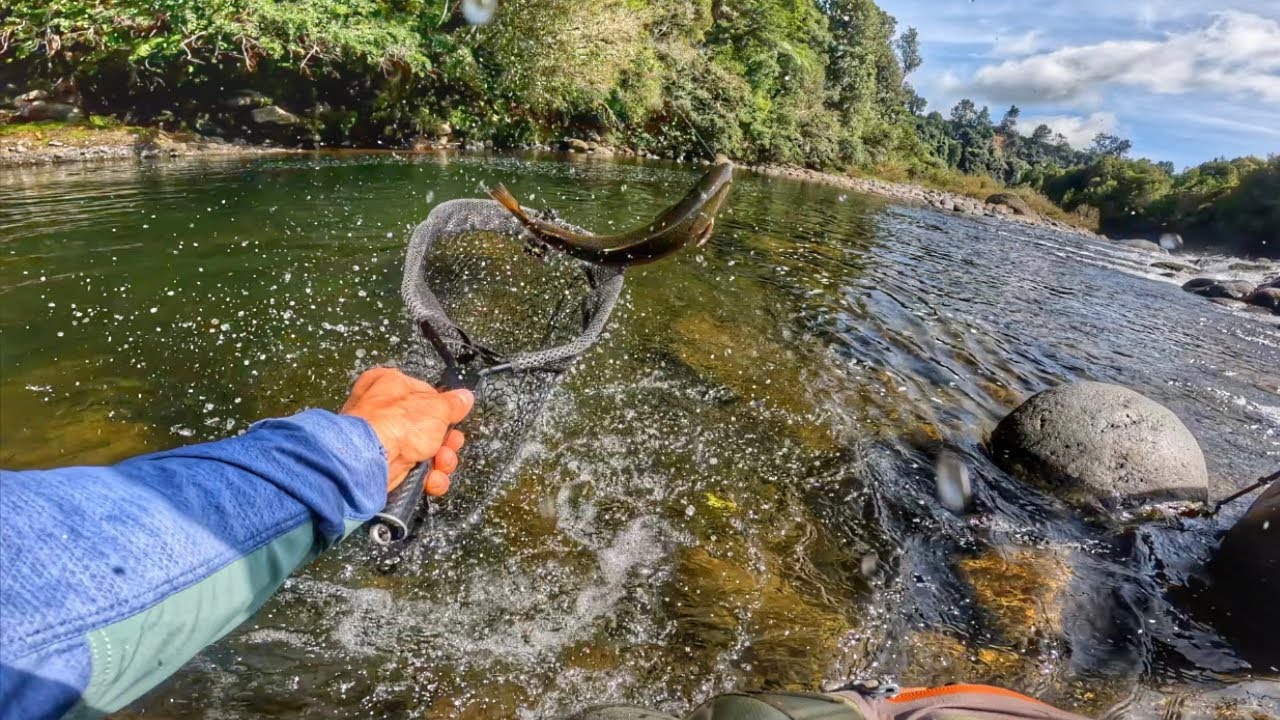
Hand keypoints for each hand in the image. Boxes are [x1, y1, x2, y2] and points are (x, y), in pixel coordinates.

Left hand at [340, 367, 473, 495]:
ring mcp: (384, 442)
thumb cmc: (393, 425)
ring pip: (425, 452)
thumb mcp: (437, 407)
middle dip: (446, 441)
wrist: (369, 462)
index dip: (444, 409)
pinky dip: (428, 478)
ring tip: (441, 462)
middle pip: (429, 427)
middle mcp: (383, 412)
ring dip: (441, 461)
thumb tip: (464, 398)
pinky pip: (416, 472)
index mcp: (390, 385)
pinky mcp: (386, 467)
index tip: (454, 418)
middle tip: (451, 444)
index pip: (426, 395)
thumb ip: (453, 403)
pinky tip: (431, 478)